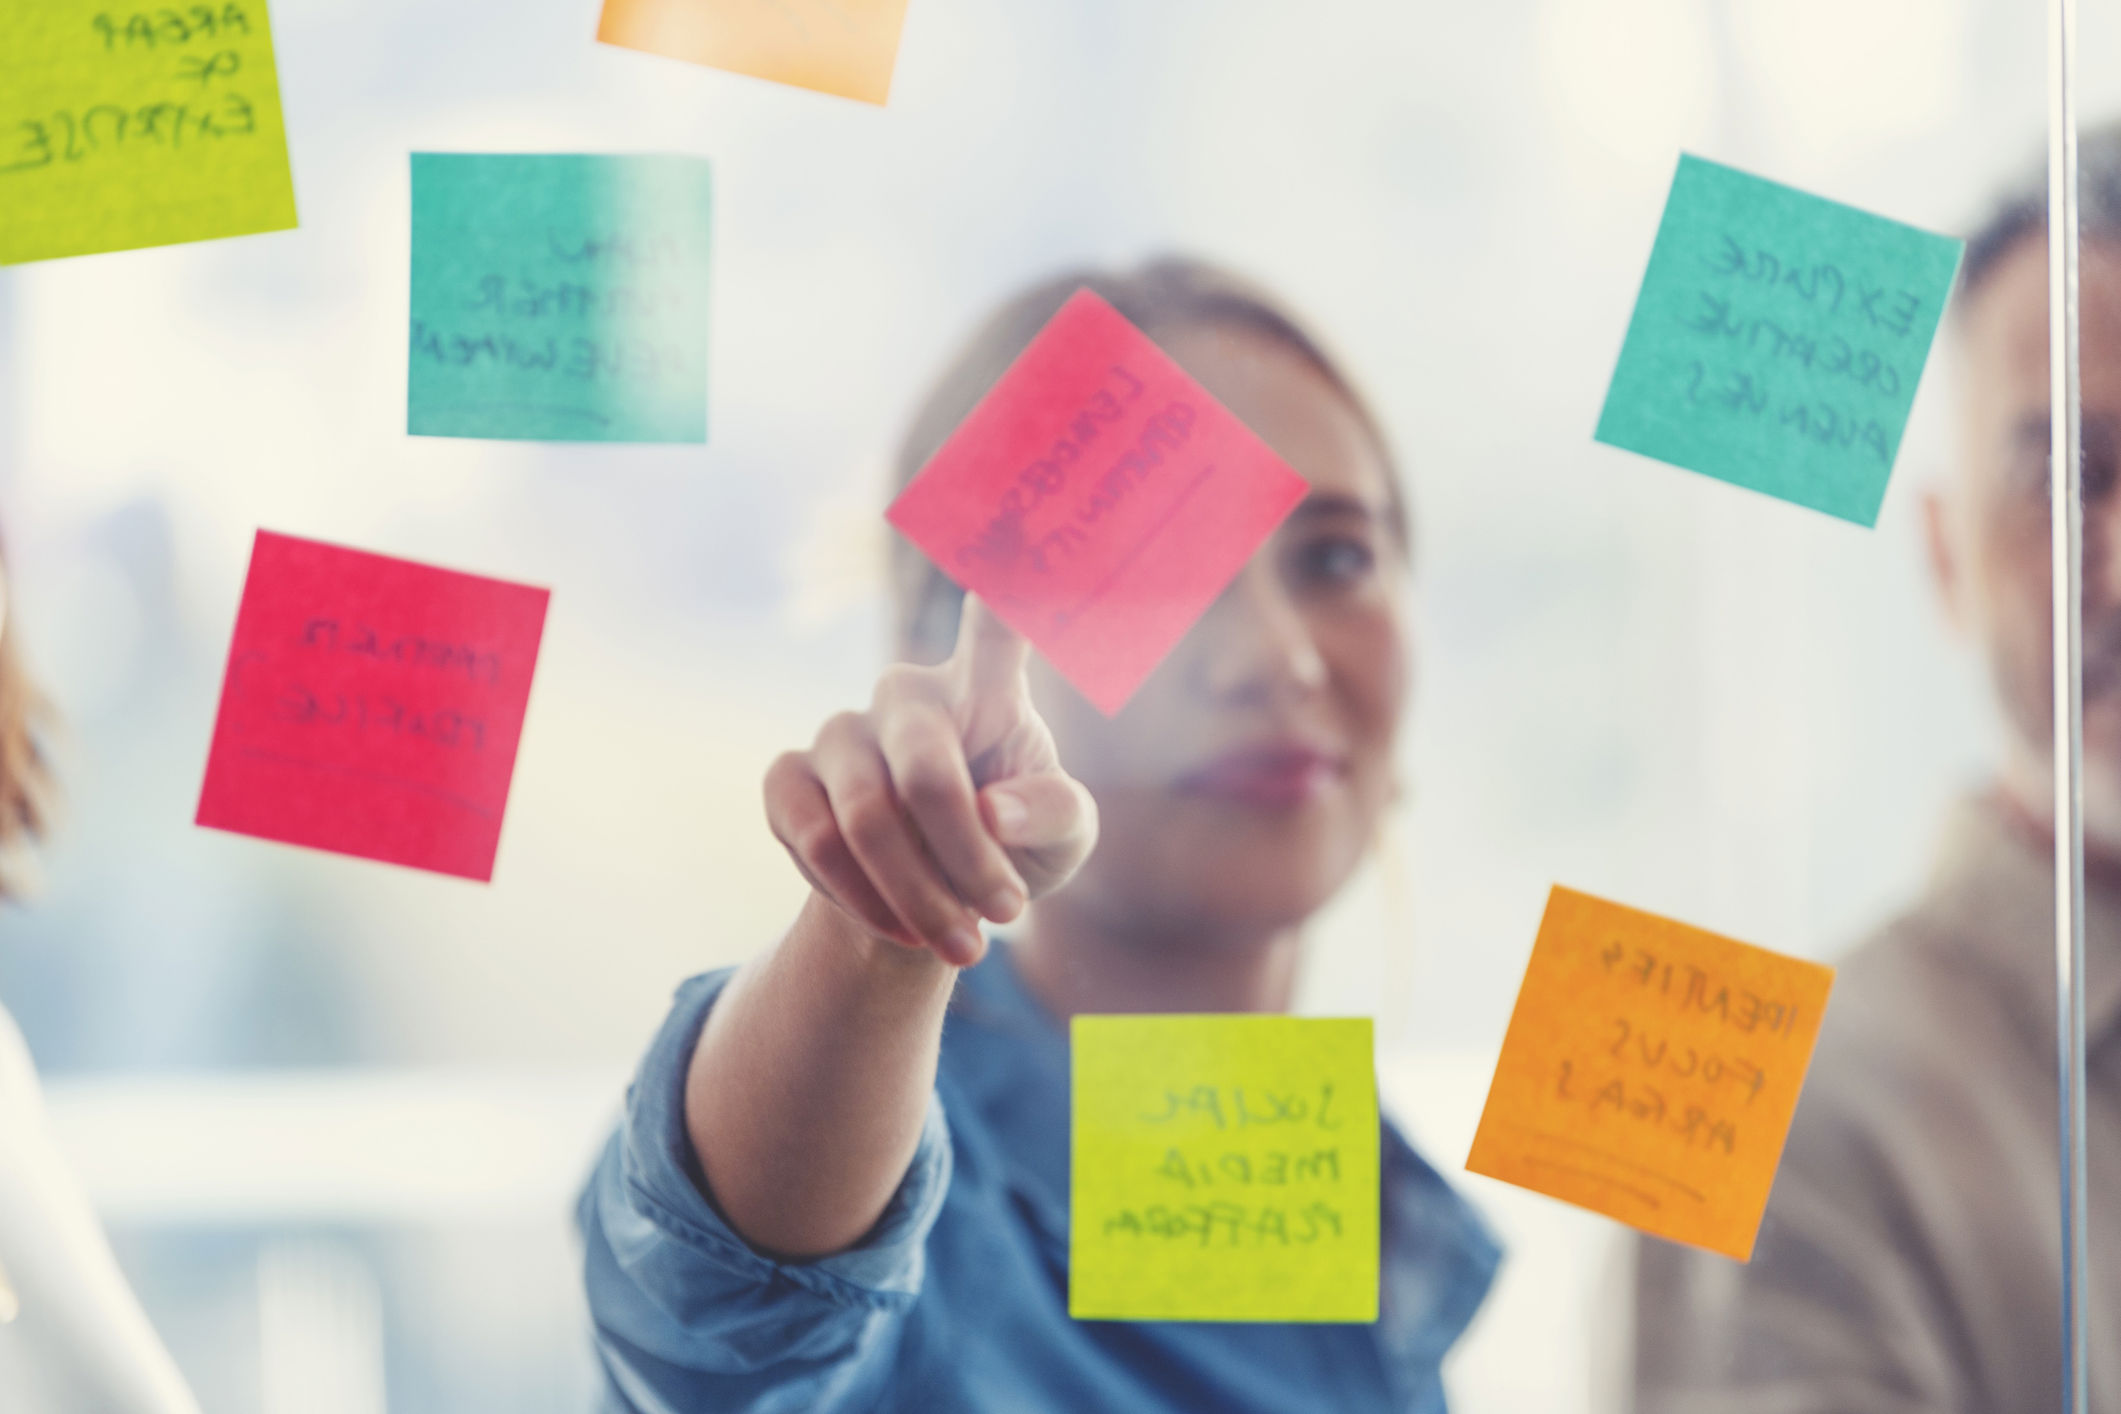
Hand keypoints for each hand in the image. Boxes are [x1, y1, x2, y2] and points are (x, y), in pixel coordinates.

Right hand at [764, 597, 1097, 965]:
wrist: (931, 896)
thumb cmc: (1015, 846)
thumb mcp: (1064, 841)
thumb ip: (1055, 814)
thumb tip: (992, 809)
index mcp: (987, 690)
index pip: (994, 629)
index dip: (1002, 586)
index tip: (1013, 536)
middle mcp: (906, 694)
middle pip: (926, 774)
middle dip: (966, 864)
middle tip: (1006, 921)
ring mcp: (840, 732)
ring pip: (864, 820)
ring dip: (917, 899)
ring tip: (962, 942)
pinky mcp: (786, 777)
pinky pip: (811, 842)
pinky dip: (860, 900)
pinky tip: (894, 919)